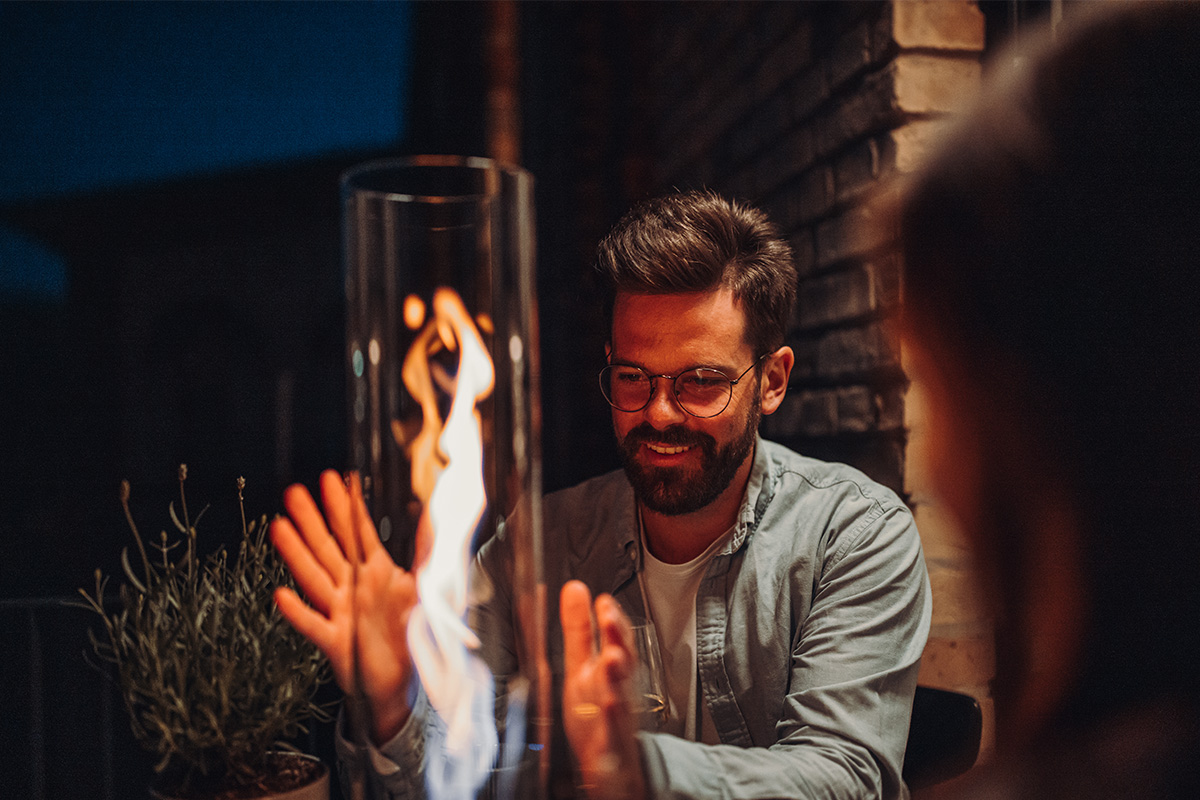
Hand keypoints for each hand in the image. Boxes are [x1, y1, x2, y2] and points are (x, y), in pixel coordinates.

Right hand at [271, 469, 426, 744]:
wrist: (402, 683)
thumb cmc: (408, 634)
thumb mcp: (424, 590)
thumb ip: (427, 553)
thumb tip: (434, 518)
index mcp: (377, 573)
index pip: (359, 533)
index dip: (348, 507)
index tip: (336, 478)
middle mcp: (354, 588)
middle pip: (330, 548)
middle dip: (313, 519)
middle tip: (295, 491)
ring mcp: (341, 613)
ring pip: (315, 578)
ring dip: (296, 553)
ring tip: (279, 526)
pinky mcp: (336, 642)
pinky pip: (313, 624)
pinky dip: (297, 611)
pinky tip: (280, 594)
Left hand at [560, 580, 645, 799]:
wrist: (610, 764)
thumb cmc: (597, 710)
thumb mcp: (582, 665)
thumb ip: (579, 629)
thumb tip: (575, 589)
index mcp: (609, 670)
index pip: (615, 641)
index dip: (611, 620)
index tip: (603, 600)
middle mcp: (617, 690)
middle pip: (622, 661)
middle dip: (617, 639)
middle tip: (609, 618)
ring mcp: (616, 718)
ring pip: (621, 694)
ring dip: (617, 676)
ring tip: (611, 657)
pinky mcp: (610, 745)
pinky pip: (613, 732)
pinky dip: (611, 720)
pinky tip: (607, 707)